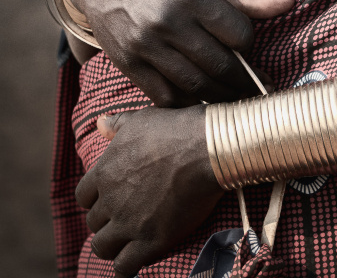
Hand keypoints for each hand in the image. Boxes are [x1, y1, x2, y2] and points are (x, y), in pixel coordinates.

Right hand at [65, 0, 293, 105]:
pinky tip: (200, 101)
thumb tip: (290, 3)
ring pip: (195, 84)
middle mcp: (169, 22)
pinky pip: (163, 96)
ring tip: (236, 99)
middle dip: (243, 80)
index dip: (249, 41)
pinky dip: (186, 104)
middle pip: (220, 64)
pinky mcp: (128, 63)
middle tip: (258, 89)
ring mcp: (146, 45)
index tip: (248, 43)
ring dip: (220, 96)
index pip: (239, 34)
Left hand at [77, 104, 219, 275]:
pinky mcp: (151, 241)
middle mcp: (111, 201)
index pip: (83, 196)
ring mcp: (130, 223)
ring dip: (113, 244)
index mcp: (106, 172)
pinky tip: (137, 256)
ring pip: (102, 247)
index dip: (96, 198)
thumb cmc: (177, 128)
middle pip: (94, 222)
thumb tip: (99, 124)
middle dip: (107, 220)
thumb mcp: (143, 119)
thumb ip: (117, 125)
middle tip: (126, 216)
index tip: (110, 197)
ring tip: (128, 239)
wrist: (208, 148)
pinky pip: (124, 267)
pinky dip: (126, 266)